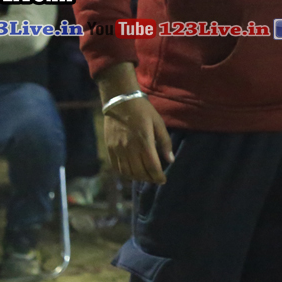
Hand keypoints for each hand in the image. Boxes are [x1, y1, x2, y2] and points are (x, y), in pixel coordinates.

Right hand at [97, 62, 173, 183]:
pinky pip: (117, 167)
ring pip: (128, 172)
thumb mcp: (158, 123)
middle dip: (149, 179)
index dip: (158, 177)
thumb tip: (171, 160)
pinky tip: (132, 172)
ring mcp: (118, 150)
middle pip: (140, 172)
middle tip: (156, 179)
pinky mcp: (110, 149)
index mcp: (144, 142)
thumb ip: (165, 143)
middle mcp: (130, 149)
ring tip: (145, 177)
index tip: (163, 180)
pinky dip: (125, 173)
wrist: (120, 102)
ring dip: (138, 178)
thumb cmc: (143, 111)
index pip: (152, 167)